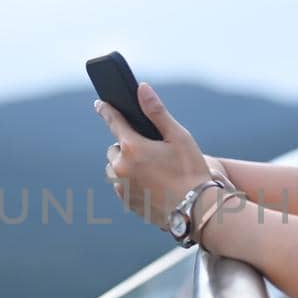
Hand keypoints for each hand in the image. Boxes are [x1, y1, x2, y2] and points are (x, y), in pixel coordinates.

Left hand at [94, 83, 213, 230]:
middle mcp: (121, 168)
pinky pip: (121, 185)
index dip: (107, 111)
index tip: (100, 104)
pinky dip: (130, 181)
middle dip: (127, 146)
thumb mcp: (178, 137)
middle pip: (115, 148)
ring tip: (151, 169)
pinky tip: (151, 184)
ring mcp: (121, 187)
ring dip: (126, 165)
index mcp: (132, 148)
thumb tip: (141, 88)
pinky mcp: (126, 202)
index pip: (113, 122)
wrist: (197, 210)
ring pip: (116, 168)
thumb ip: (156, 112)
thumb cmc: (191, 171)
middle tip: (150, 150)